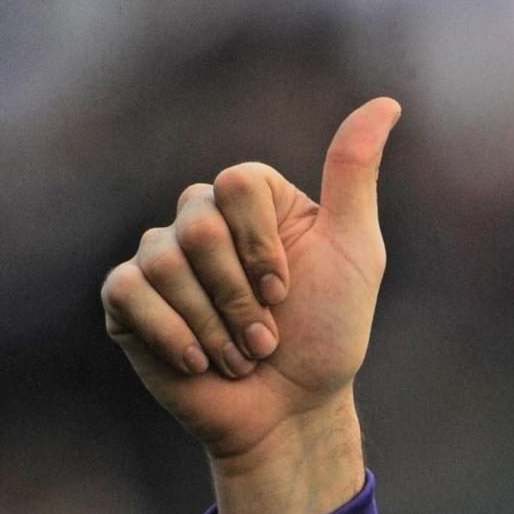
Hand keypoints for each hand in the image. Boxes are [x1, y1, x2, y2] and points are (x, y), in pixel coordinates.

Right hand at [102, 96, 400, 465]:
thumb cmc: (328, 334)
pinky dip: (173, 335)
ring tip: (241, 356)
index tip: (288, 291)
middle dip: (240, 297)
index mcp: (250, 200)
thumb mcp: (357, 252)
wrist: (291, 411)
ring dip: (215, 326)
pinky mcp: (127, 300)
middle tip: (266, 337)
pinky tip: (199, 361)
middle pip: (199, 227)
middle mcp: (200, 219)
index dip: (264, 247)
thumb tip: (386, 102)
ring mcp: (159, 258)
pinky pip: (128, 292)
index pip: (238, 185)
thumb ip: (354, 176)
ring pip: (164, 263)